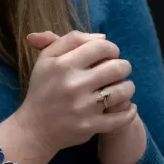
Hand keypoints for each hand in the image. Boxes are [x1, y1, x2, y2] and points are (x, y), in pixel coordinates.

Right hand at [13, 30, 137, 155]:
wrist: (34, 127)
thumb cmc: (43, 88)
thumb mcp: (47, 58)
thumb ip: (70, 40)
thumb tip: (102, 36)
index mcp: (63, 64)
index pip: (101, 47)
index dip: (111, 48)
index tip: (109, 55)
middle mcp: (74, 84)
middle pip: (117, 67)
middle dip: (123, 66)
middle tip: (118, 71)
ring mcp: (83, 107)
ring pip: (123, 91)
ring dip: (127, 87)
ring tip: (122, 88)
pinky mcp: (90, 126)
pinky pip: (122, 117)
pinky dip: (130, 111)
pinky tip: (128, 106)